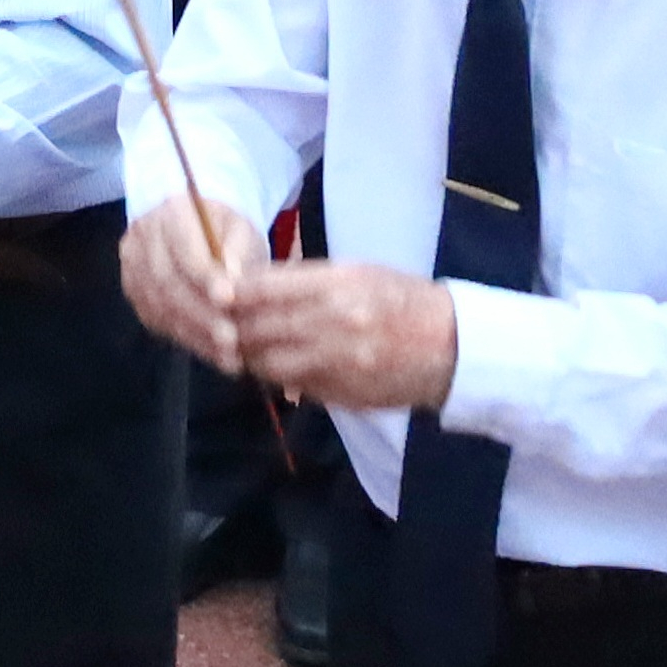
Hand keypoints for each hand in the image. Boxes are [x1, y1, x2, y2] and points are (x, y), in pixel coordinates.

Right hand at [122, 191, 268, 368]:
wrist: (200, 234)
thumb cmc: (226, 230)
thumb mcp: (243, 230)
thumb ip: (239, 251)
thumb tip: (232, 281)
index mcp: (170, 211)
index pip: (184, 248)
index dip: (204, 276)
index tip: (229, 299)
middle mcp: (143, 236)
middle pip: (167, 281)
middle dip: (200, 314)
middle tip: (230, 340)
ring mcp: (133, 266)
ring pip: (160, 306)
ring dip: (194, 333)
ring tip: (227, 354)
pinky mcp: (134, 293)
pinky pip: (158, 320)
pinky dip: (187, 339)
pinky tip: (212, 352)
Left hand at [229, 259, 464, 414]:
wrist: (451, 347)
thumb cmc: (402, 299)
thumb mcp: (357, 272)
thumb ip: (305, 279)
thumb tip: (252, 283)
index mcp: (338, 284)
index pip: (265, 288)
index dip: (233, 292)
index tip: (215, 292)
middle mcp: (334, 323)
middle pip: (259, 328)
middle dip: (232, 327)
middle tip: (218, 323)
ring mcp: (338, 363)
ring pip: (268, 363)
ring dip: (251, 356)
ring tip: (245, 348)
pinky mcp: (341, 393)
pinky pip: (294, 385)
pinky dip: (279, 377)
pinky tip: (277, 366)